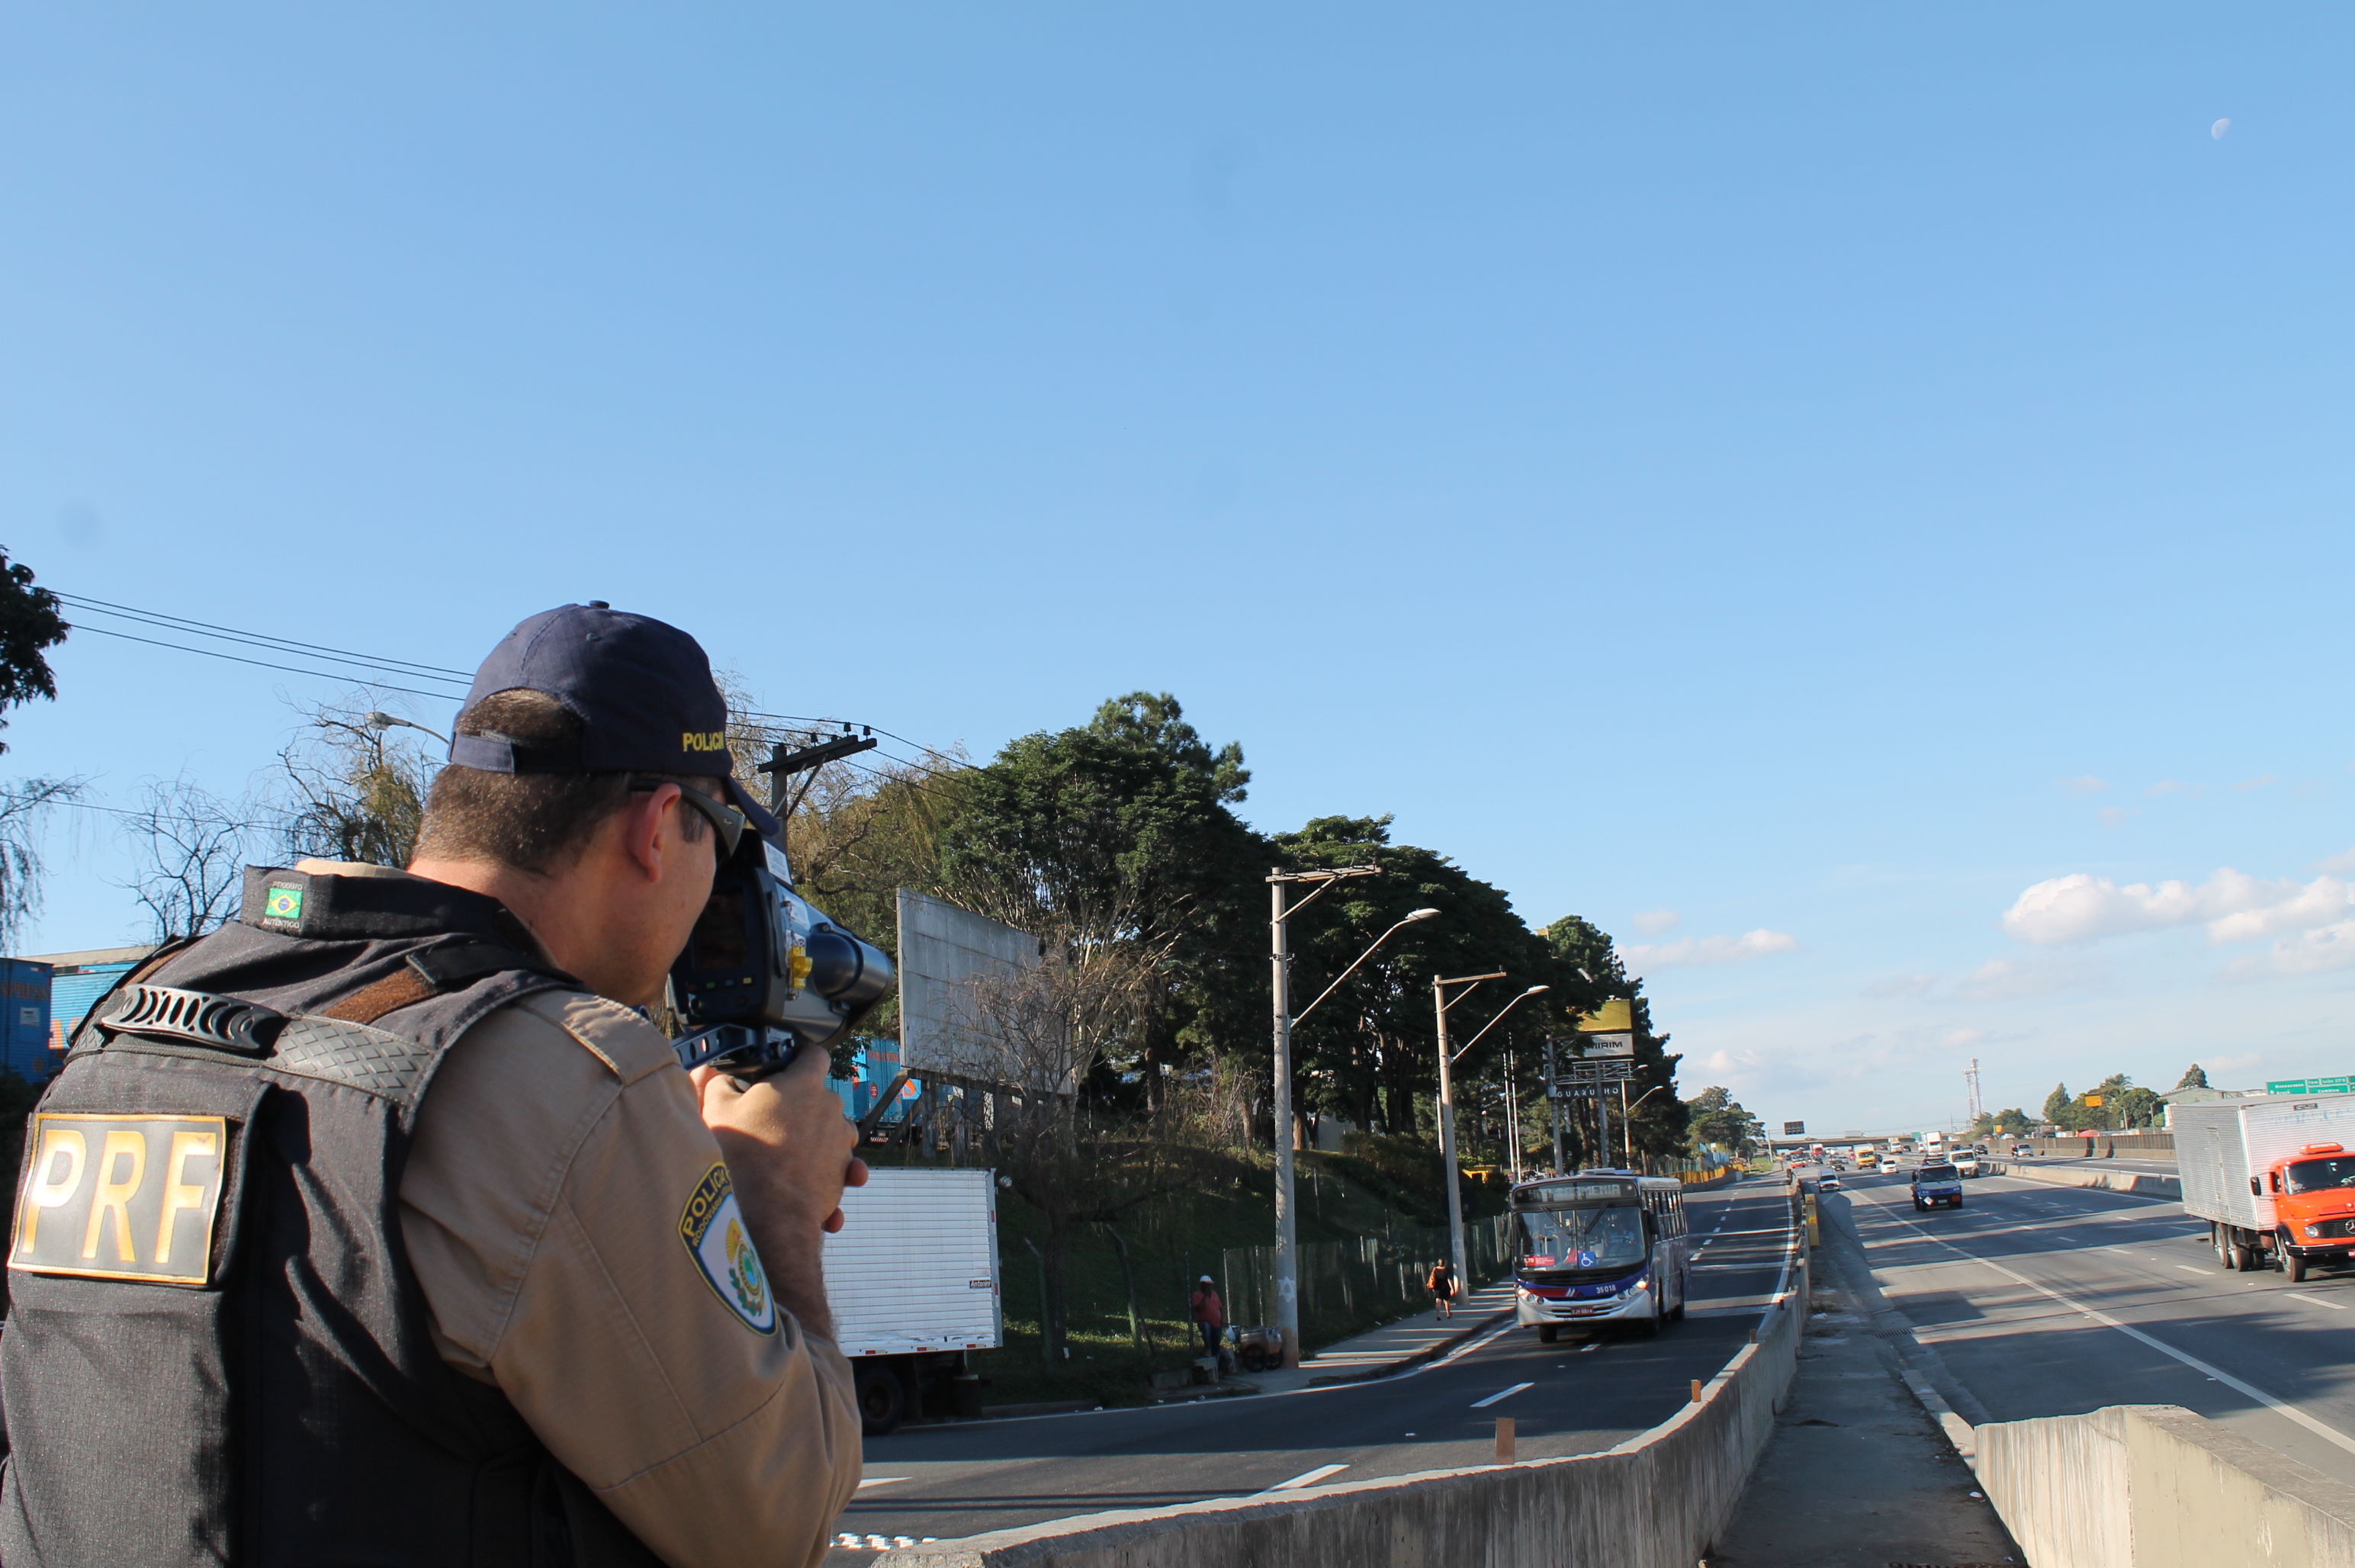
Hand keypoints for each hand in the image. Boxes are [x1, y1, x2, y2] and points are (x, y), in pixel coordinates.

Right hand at [690, 1045, 866, 1337]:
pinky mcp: (841, 1176)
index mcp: (804, 1085)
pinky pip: (834, 1171)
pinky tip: (800, 1188)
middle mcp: (831, 1111)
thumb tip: (709, 1073)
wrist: (767, 1217)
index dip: (800, 1058)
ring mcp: (841, 1145)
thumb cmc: (742, 1158)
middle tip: (771, 1123)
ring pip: (831, 1135)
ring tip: (784, 1159)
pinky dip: (821, 1178)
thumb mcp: (716, 1112)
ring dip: (814, 1143)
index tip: (788, 1066)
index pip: (814, 1055)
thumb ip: (714, 1084)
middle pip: (821, 1099)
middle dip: (801, 1108)